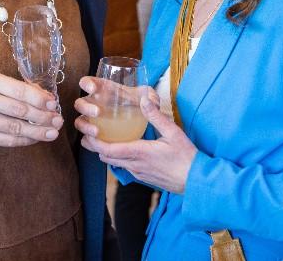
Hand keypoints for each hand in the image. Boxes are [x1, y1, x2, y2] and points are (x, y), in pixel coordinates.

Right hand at [0, 71, 63, 147]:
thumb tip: (47, 99)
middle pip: (20, 111)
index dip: (40, 99)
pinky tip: (38, 138)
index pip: (20, 91)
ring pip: (16, 128)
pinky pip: (9, 141)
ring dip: (38, 132)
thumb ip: (20, 88)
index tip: (54, 105)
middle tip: (58, 120)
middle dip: (43, 117)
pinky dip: (26, 140)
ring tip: (53, 132)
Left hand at [75, 79, 196, 194]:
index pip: (108, 150)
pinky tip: (123, 149)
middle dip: (95, 147)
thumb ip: (156, 116)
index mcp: (139, 153)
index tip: (86, 134)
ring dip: (106, 153)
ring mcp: (139, 173)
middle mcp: (135, 165)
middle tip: (89, 134)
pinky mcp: (144, 178)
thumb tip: (143, 99)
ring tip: (103, 139)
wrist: (195, 182)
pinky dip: (118, 158)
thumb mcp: (173, 133)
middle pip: (107, 157)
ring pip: (115, 163)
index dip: (94, 143)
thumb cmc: (186, 157)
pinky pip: (124, 167)